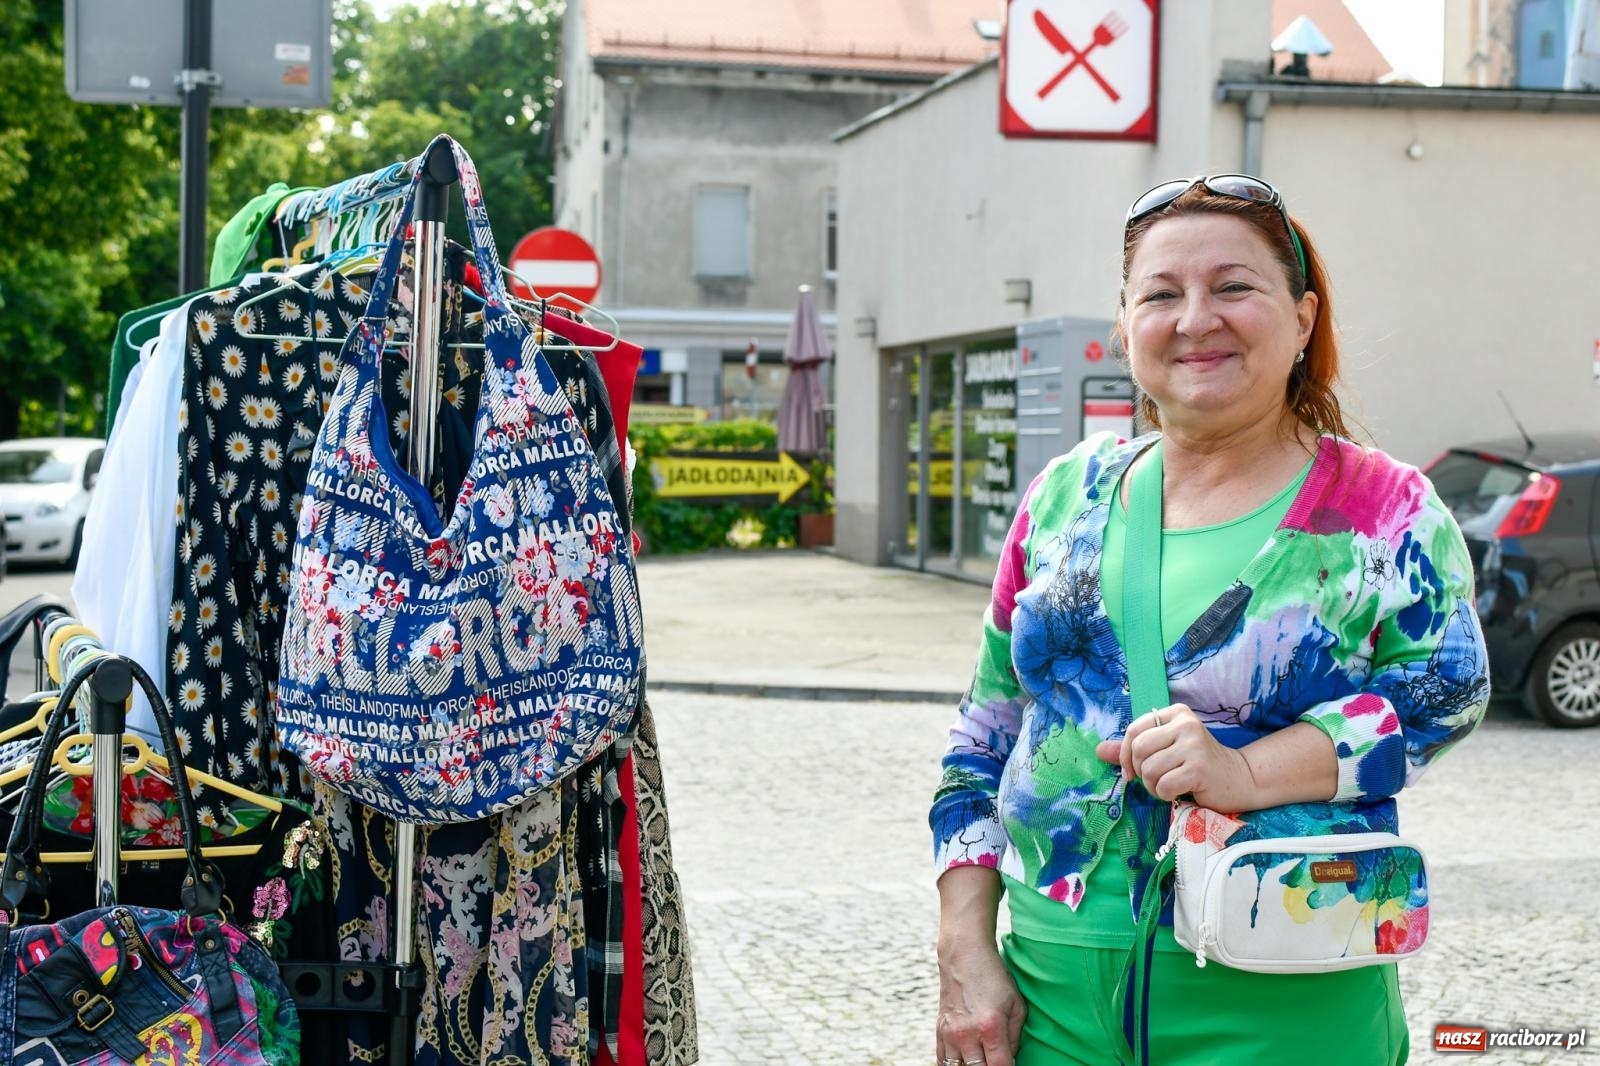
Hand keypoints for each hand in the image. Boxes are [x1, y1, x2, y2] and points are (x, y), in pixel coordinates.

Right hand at [935, 938, 1025, 1065]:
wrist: (964, 955)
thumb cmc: (995, 977)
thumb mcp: (1017, 1005)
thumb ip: (1015, 1039)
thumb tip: (1011, 1060)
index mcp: (990, 1027)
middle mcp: (967, 1033)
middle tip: (997, 1059)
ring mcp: (950, 1033)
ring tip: (982, 1058)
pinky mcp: (939, 1030)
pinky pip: (942, 1060)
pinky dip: (954, 1065)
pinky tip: (965, 1060)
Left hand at [1094, 703, 1256, 809]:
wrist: (1239, 780)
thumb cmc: (1198, 765)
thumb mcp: (1166, 750)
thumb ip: (1133, 749)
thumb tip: (1099, 750)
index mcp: (1176, 713)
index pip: (1134, 730)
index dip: (1125, 754)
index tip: (1131, 771)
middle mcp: (1186, 724)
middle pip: (1138, 749)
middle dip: (1140, 772)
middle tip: (1156, 779)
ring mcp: (1194, 745)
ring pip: (1149, 770)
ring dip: (1153, 786)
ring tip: (1170, 785)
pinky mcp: (1199, 768)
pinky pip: (1163, 786)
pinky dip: (1165, 795)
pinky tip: (1180, 791)